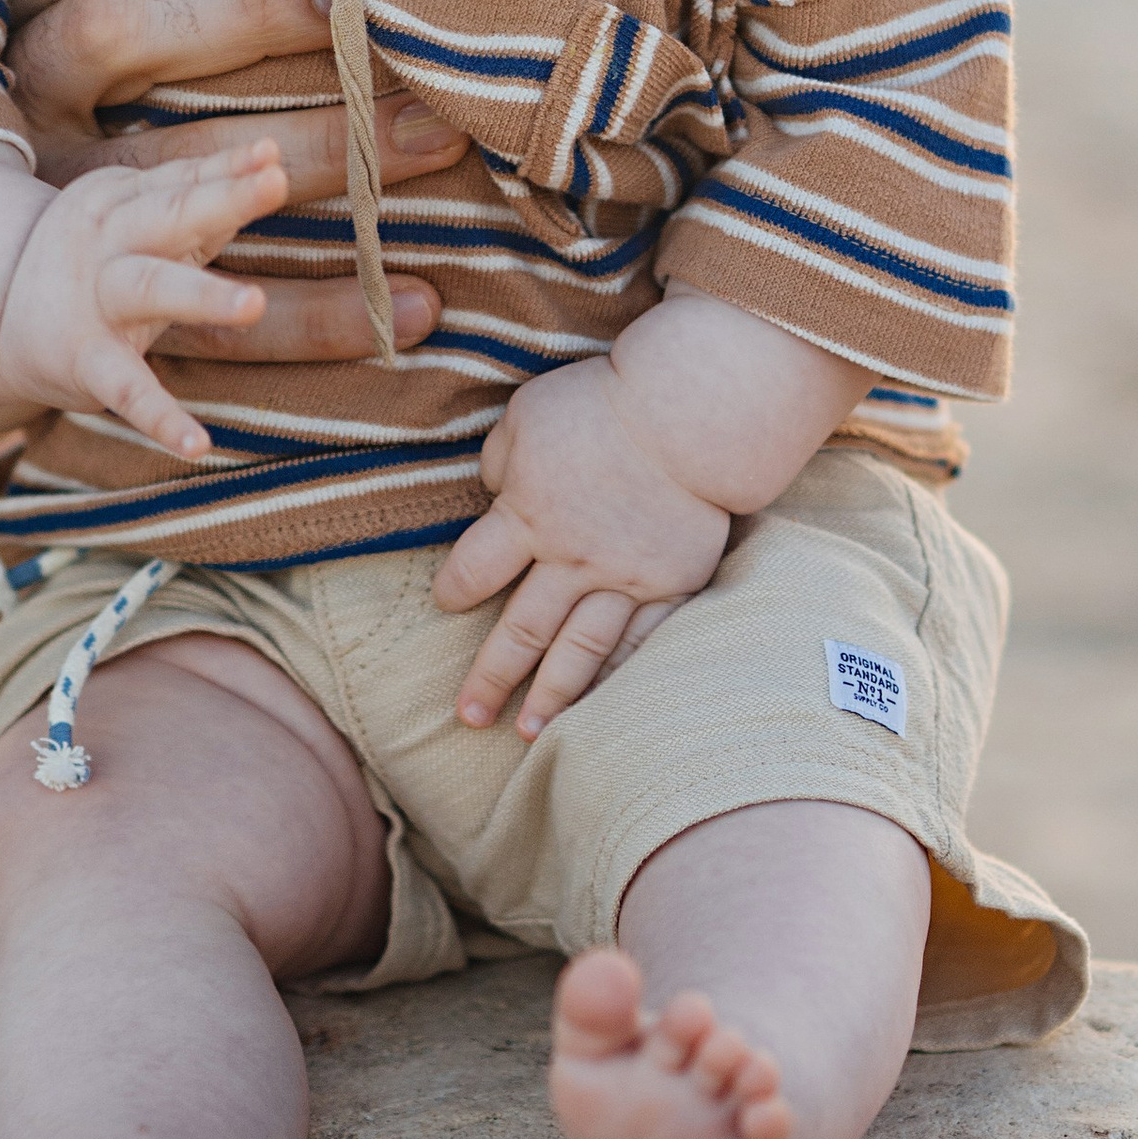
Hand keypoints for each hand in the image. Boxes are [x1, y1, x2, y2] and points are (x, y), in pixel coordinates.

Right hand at [0, 140, 294, 462]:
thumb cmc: (100, 255)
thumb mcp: (137, 212)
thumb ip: (202, 186)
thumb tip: (272, 154)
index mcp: (121, 200)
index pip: (184, 178)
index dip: (231, 167)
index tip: (276, 155)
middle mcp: (106, 242)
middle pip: (169, 214)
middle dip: (222, 199)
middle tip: (277, 182)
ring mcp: (95, 301)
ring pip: (150, 288)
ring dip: (202, 294)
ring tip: (255, 304)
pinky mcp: (86, 362)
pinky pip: (126, 390)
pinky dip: (160, 419)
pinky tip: (198, 446)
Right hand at [6, 0, 465, 359]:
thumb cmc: (78, 86)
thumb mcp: (70, 8)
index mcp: (9, 22)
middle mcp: (24, 114)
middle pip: (118, 37)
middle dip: (248, 10)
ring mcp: (58, 223)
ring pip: (180, 182)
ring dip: (318, 160)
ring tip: (440, 139)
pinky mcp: (114, 321)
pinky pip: (215, 329)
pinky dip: (322, 318)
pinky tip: (424, 303)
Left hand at [431, 356, 731, 737]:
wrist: (691, 415)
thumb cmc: (602, 404)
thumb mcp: (528, 416)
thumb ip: (501, 460)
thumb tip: (494, 490)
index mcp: (526, 515)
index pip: (474, 570)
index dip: (455, 590)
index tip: (447, 604)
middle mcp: (570, 559)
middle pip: (521, 630)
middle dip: (491, 677)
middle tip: (468, 718)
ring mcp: (623, 579)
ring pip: (579, 651)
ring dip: (552, 697)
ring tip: (528, 734)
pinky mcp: (671, 585)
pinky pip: (639, 641)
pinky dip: (617, 676)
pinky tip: (603, 704)